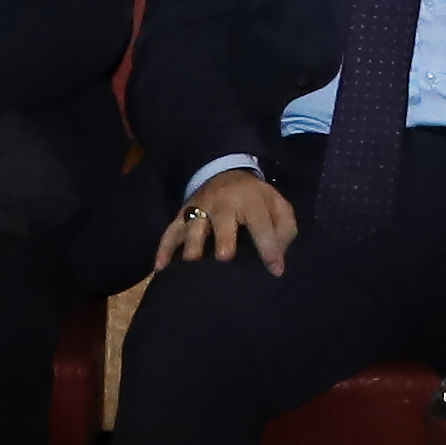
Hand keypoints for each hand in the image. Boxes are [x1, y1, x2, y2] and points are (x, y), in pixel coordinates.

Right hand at [160, 168, 296, 269]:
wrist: (225, 173)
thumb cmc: (255, 198)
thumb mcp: (277, 206)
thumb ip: (285, 229)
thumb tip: (279, 256)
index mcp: (250, 200)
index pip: (261, 225)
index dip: (269, 248)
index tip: (275, 270)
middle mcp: (222, 203)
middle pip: (222, 220)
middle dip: (223, 238)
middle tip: (223, 258)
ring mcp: (199, 208)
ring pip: (193, 224)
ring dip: (191, 243)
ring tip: (190, 264)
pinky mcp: (182, 216)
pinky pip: (170, 232)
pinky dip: (164, 249)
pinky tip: (160, 268)